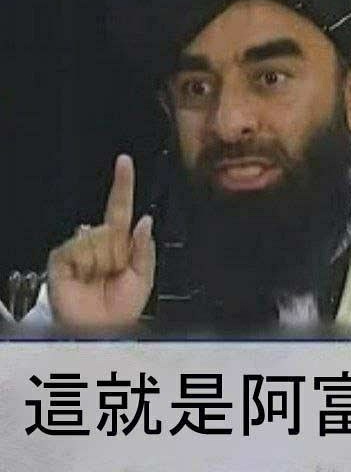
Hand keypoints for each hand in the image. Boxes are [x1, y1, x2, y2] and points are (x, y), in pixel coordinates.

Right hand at [47, 154, 155, 330]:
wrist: (101, 331)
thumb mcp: (144, 278)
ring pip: (97, 236)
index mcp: (119, 244)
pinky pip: (79, 248)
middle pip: (112, 226)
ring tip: (99, 279)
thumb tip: (145, 220)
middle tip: (115, 274)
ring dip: (103, 260)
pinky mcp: (62, 258)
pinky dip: (86, 264)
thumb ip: (145, 248)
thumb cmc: (122, 309)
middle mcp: (98, 242)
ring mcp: (80, 249)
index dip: (123, 184)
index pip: (121, 208)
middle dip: (119, 251)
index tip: (125, 162)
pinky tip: (84, 278)